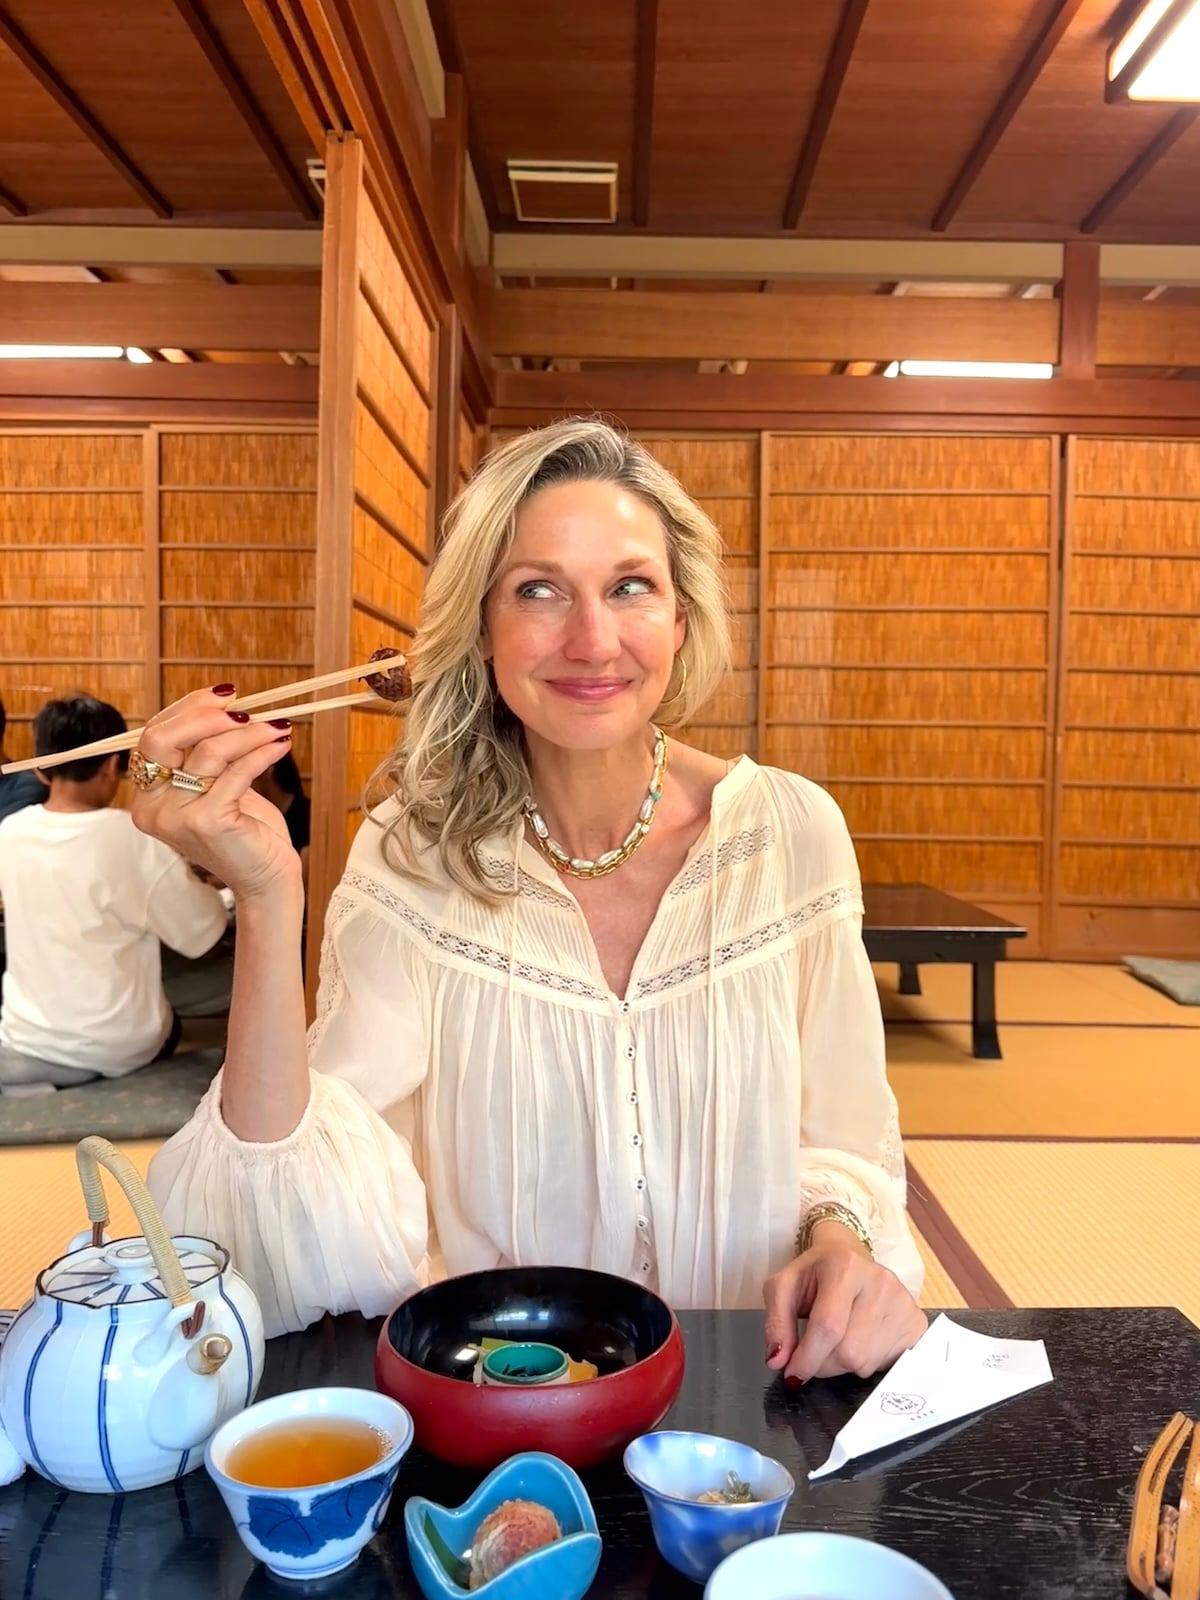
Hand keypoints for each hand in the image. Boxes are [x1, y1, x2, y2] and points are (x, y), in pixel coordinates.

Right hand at [130, 686, 302, 903]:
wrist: (265, 878)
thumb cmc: (245, 830)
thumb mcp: (218, 784)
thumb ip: (208, 751)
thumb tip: (228, 703)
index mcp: (147, 796)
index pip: (154, 735)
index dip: (189, 708)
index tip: (226, 696)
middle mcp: (152, 807)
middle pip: (163, 738)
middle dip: (206, 715)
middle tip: (246, 708)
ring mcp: (177, 817)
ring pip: (208, 751)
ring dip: (249, 732)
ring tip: (278, 727)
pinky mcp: (207, 822)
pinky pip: (237, 772)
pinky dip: (263, 753)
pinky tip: (281, 745)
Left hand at [763, 1221, 927, 1383]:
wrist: (849, 1254)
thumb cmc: (815, 1273)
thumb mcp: (784, 1287)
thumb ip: (776, 1322)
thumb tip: (777, 1360)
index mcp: (844, 1266)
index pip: (828, 1326)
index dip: (808, 1358)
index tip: (792, 1374)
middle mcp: (880, 1282)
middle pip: (849, 1351)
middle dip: (823, 1364)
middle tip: (814, 1355)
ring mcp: (903, 1302)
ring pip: (866, 1362)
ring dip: (843, 1365)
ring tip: (837, 1341)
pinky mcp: (916, 1322)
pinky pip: (888, 1365)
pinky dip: (867, 1363)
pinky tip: (859, 1342)